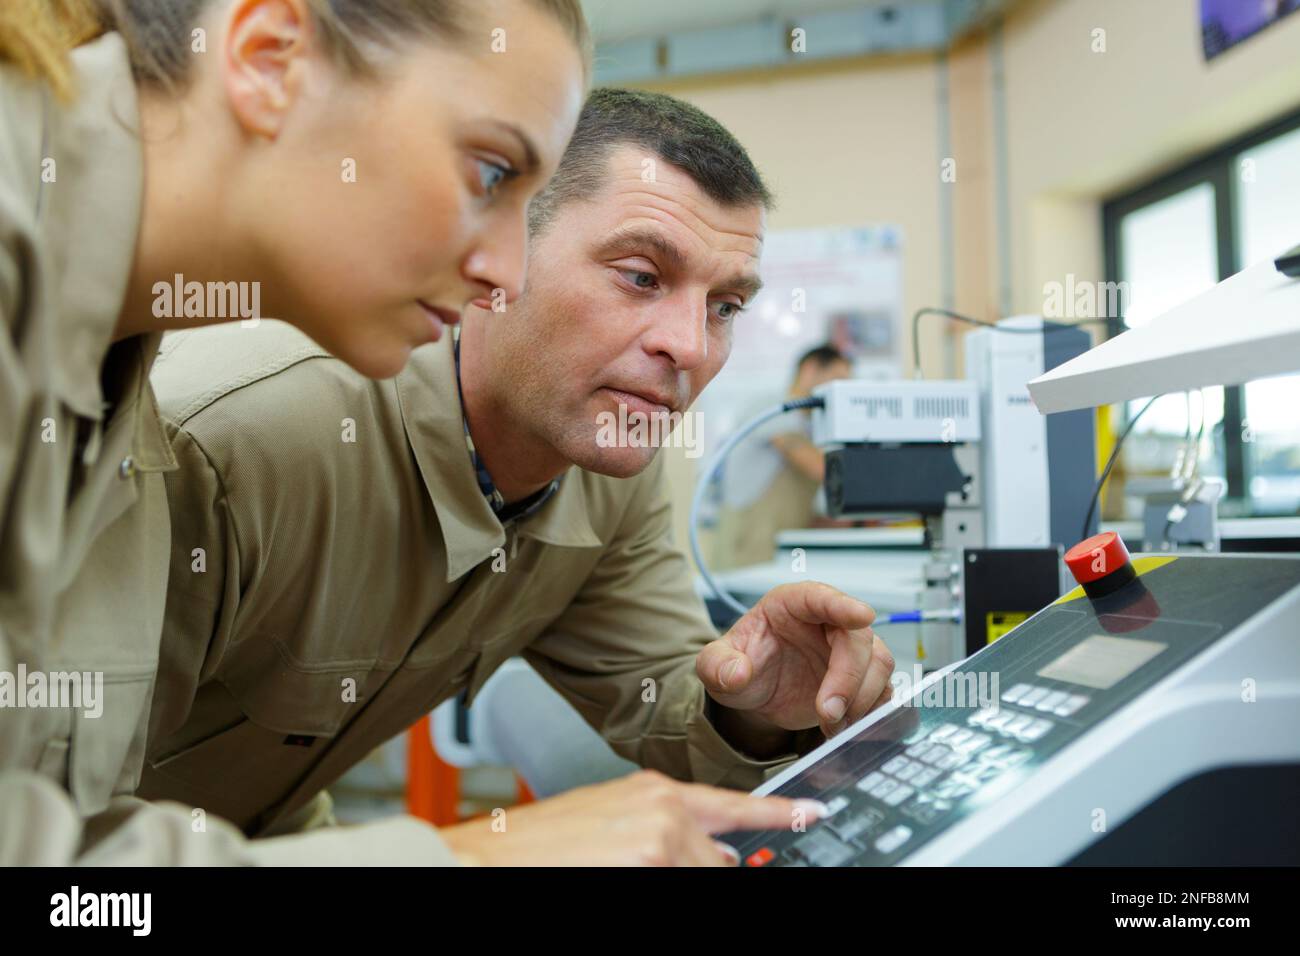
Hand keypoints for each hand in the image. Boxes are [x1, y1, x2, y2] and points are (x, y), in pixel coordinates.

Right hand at [438, 770, 826, 865]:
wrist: (483, 857)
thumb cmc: (535, 846)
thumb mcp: (607, 823)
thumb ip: (662, 832)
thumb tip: (709, 857)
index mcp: (654, 792)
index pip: (732, 805)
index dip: (776, 814)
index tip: (812, 815)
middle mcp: (665, 808)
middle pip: (716, 860)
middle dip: (697, 873)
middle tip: (642, 867)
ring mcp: (661, 837)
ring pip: (701, 873)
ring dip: (672, 877)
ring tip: (612, 865)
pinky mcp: (652, 861)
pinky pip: (683, 880)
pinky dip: (665, 879)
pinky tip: (619, 869)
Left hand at [697, 582, 894, 737]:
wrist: (757, 694)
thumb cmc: (741, 666)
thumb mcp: (715, 665)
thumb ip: (717, 666)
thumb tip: (736, 673)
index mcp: (793, 604)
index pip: (820, 596)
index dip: (842, 604)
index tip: (862, 615)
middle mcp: (827, 622)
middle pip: (858, 638)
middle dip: (848, 678)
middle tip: (827, 712)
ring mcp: (848, 650)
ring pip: (878, 663)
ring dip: (861, 698)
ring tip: (830, 725)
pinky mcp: (862, 679)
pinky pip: (883, 690)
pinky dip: (869, 712)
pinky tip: (842, 728)